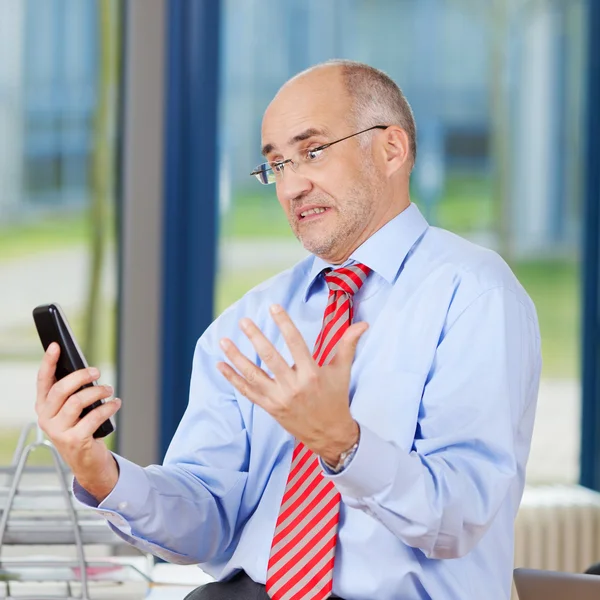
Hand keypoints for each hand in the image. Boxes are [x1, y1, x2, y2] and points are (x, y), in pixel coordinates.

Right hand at [35, 342, 120, 501]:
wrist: (87, 461)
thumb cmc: (81, 428)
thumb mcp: (73, 410)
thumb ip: (74, 392)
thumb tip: (86, 370)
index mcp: (44, 407)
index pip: (43, 381)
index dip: (48, 362)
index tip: (56, 345)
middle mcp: (46, 418)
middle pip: (61, 389)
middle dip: (81, 376)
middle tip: (96, 371)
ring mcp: (59, 431)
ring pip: (77, 402)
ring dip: (97, 392)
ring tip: (109, 389)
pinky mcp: (75, 440)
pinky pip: (94, 417)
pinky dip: (108, 407)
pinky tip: (116, 403)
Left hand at [216, 304, 367, 464]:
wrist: (330, 434)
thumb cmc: (336, 399)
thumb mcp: (342, 371)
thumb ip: (348, 345)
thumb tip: (364, 323)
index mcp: (312, 374)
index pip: (296, 343)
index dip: (284, 324)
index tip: (273, 307)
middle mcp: (294, 386)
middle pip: (270, 357)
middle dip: (255, 338)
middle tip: (244, 321)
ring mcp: (279, 398)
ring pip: (253, 375)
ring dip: (236, 357)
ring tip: (224, 340)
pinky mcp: (270, 408)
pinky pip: (247, 392)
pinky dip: (232, 379)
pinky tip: (220, 366)